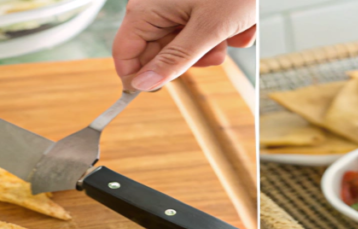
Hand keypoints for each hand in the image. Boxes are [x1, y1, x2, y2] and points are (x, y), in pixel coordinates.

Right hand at [112, 0, 255, 91]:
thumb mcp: (207, 29)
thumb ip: (175, 60)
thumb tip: (142, 84)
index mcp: (147, 9)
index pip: (124, 53)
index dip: (137, 77)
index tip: (159, 90)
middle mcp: (155, 9)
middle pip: (156, 54)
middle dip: (188, 60)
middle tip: (211, 51)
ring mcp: (173, 10)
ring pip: (181, 51)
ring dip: (207, 52)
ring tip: (226, 37)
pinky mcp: (190, 13)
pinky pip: (197, 39)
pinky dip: (216, 40)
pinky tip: (232, 29)